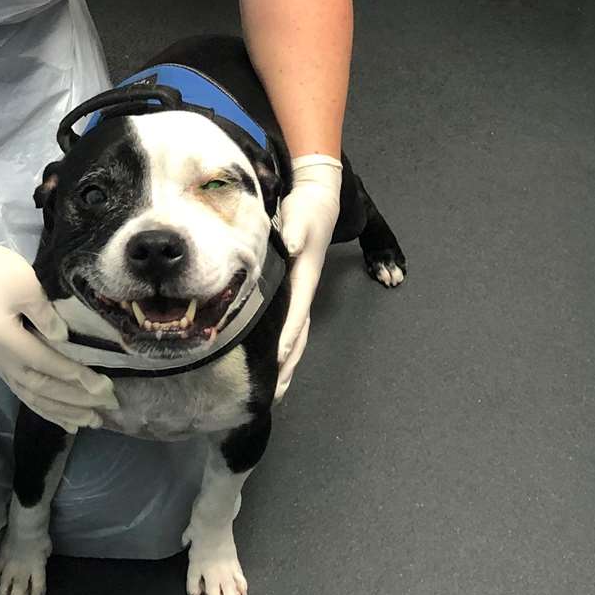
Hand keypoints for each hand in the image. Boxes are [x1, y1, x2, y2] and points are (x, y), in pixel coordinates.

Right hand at [0, 227, 117, 431]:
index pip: (46, 364)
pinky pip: (25, 394)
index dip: (75, 377)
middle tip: (107, 406)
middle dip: (75, 400)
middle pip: (41, 387)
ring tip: (91, 421)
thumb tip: (64, 339)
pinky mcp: (0, 364)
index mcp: (6, 338)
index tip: (104, 386)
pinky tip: (65, 420)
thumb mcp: (25, 282)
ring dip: (63, 411)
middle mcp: (1, 359)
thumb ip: (44, 312)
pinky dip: (46, 409)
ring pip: (33, 396)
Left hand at [273, 155, 341, 403]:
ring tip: (277, 389)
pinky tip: (275, 357)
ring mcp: (301, 290)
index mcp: (305, 276)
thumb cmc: (306, 209)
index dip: (288, 336)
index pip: (297, 312)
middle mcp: (304, 289)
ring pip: (298, 332)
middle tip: (276, 393)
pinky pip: (293, 322)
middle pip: (300, 333)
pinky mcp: (295, 287)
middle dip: (289, 363)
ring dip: (289, 360)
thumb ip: (294, 231)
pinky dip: (287, 344)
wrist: (318, 200)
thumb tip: (290, 246)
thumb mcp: (300, 216)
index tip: (277, 359)